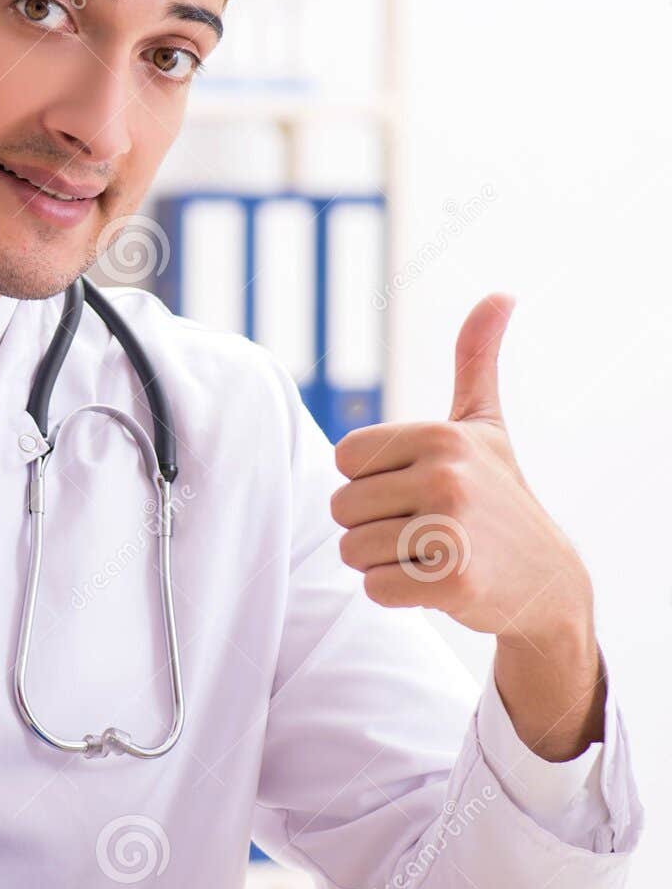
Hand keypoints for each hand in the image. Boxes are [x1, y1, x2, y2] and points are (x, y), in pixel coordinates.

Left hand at [330, 293, 603, 758]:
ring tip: (428, 554)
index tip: (413, 487)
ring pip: (352, 550)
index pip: (344, 459)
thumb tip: (500, 294)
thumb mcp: (485, 426)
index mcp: (439, 435)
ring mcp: (448, 529)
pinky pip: (374, 588)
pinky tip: (435, 582)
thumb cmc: (499, 496)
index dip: (369, 481)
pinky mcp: (450, 580)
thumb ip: (477, 360)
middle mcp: (444, 476)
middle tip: (423, 528)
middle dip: (371, 525)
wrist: (545, 579)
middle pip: (342, 508)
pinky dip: (396, 594)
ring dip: (381, 561)